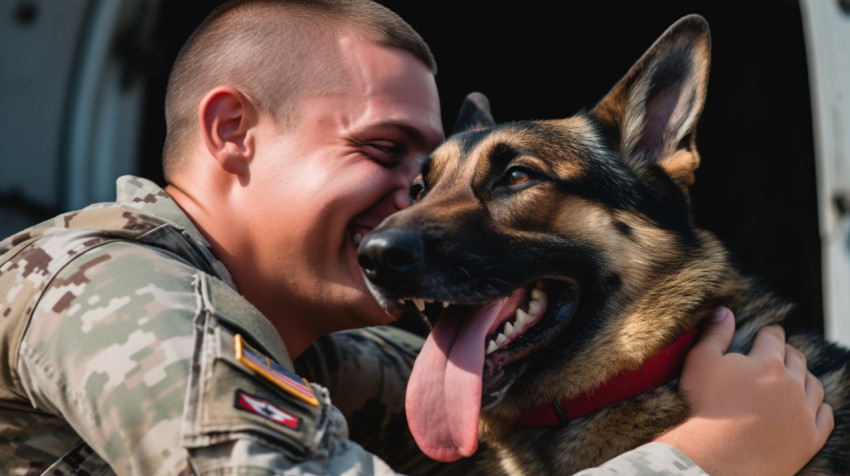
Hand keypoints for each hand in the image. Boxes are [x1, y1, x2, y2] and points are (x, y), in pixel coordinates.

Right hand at [655, 307, 833, 475]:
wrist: (715, 457)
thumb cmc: (704, 409)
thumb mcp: (700, 362)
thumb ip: (715, 334)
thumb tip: (725, 312)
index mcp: (767, 362)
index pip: (774, 338)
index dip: (769, 333)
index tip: (768, 333)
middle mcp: (791, 384)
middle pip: (797, 359)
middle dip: (787, 353)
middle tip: (778, 354)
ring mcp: (803, 412)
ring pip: (814, 386)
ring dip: (804, 378)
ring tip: (794, 379)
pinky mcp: (809, 438)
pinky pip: (825, 416)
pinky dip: (819, 407)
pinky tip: (810, 406)